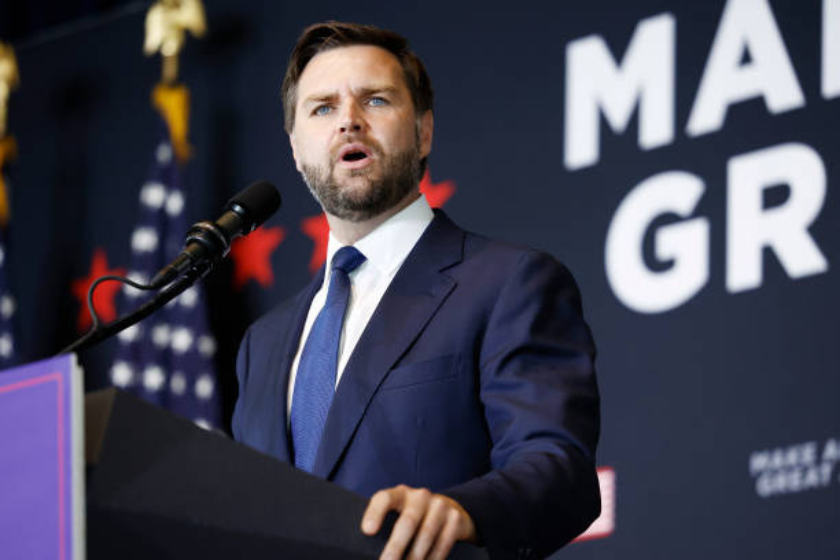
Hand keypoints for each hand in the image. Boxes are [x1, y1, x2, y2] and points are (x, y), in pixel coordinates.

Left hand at [361, 484, 476, 559]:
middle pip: (407, 522)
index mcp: (400, 494)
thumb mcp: (400, 514)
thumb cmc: (414, 517)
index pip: (384, 498)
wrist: (450, 509)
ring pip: (426, 536)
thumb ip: (386, 526)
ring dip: (414, 559)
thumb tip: (369, 553)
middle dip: (395, 547)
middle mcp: (420, 496)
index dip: (375, 513)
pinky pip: (442, 544)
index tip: (367, 531)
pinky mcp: (455, 518)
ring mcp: (440, 506)